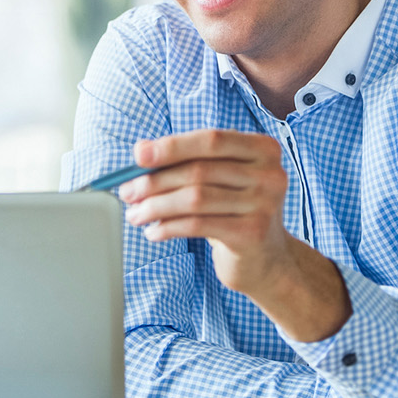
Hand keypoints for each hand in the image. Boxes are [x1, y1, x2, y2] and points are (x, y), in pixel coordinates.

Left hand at [118, 129, 349, 340]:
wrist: (265, 258)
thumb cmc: (232, 210)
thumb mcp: (217, 179)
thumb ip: (187, 160)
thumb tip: (141, 150)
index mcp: (263, 149)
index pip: (211, 139)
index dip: (172, 146)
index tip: (138, 156)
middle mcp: (270, 174)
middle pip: (198, 170)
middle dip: (154, 181)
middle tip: (127, 192)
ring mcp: (264, 204)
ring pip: (194, 198)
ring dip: (155, 206)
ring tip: (135, 214)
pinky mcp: (252, 233)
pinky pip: (197, 225)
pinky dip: (168, 227)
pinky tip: (153, 232)